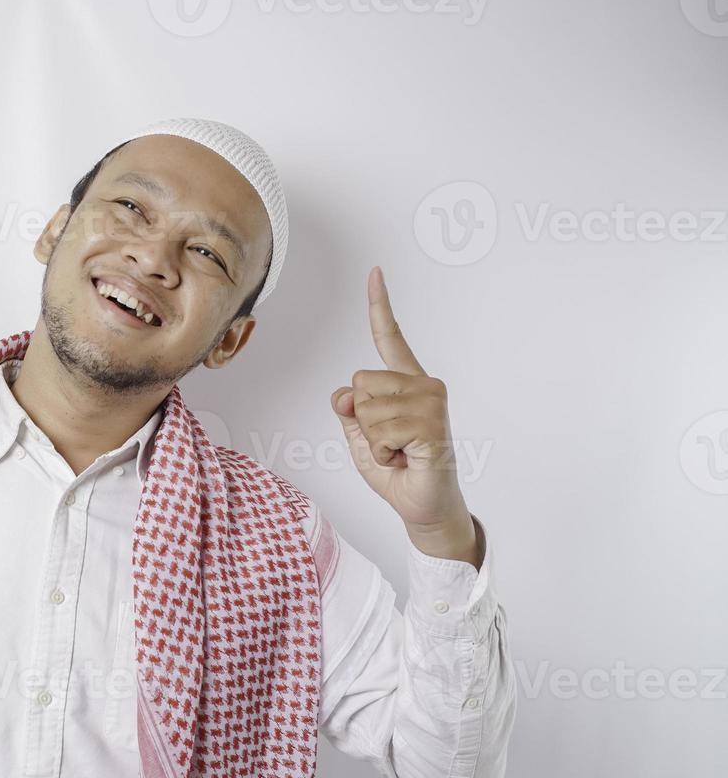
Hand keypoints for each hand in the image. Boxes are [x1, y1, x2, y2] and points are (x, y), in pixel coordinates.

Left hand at [330, 267, 477, 562]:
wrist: (422, 505)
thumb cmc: (396, 468)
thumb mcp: (360, 436)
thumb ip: (350, 410)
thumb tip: (344, 394)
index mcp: (405, 382)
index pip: (389, 338)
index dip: (380, 305)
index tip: (375, 272)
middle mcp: (423, 384)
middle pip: (359, 383)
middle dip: (363, 420)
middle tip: (391, 443)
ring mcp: (431, 402)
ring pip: (367, 410)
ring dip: (374, 442)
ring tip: (400, 452)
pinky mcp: (432, 425)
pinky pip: (380, 433)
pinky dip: (383, 455)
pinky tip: (406, 459)